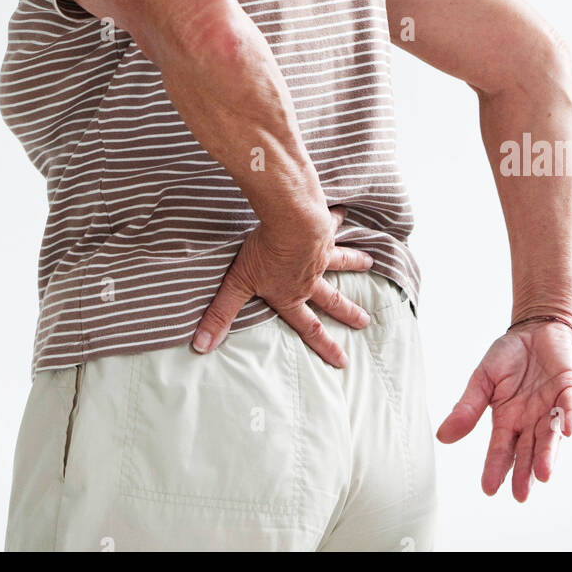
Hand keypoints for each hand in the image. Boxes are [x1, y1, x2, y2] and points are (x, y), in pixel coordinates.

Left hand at [192, 205, 374, 367]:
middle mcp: (310, 277)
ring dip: (355, 263)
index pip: (307, 327)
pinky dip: (339, 218)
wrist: (292, 221)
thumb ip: (220, 314)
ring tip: (370, 262)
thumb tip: (201, 346)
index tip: (343, 360)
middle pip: (332, 298)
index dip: (324, 346)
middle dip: (348, 312)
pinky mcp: (323, 228)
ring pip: (340, 261)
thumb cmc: (264, 253)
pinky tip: (344, 210)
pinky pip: (333, 223)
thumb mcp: (238, 284)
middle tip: (365, 321)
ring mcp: (320, 253)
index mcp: (291, 294)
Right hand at [436, 321, 571, 501]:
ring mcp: (551, 408)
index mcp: (508, 420)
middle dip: (524, 473)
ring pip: (550, 437)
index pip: (501, 449)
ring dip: (547, 455)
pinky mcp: (569, 391)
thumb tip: (443, 437)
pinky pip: (570, 407)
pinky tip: (566, 431)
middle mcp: (531, 421)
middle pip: (528, 451)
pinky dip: (569, 418)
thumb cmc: (507, 356)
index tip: (489, 489)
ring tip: (542, 475)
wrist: (533, 329)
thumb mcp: (482, 380)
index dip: (495, 467)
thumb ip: (468, 408)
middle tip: (520, 494)